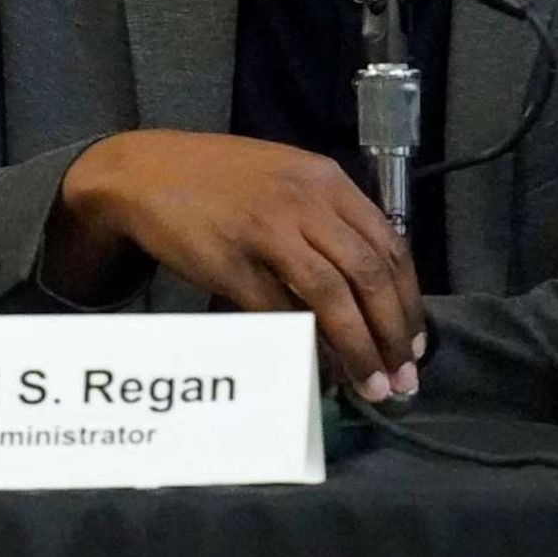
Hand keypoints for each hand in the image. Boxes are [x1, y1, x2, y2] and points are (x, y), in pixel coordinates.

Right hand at [49, 132, 424, 400]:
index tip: (413, 341)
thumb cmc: (217, 179)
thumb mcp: (284, 178)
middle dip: (392, 333)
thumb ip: (325, 217)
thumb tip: (365, 284)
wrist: (145, 171)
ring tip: (372, 385)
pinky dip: (305, 345)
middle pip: (368, 274)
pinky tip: (319, 369)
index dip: (407, 299)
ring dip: (359, 348)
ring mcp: (266, 231)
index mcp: (325, 180)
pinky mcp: (230, 262)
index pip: (388, 244)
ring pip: (333, 296)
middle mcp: (303, 202)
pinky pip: (280, 311)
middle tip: (402, 376)